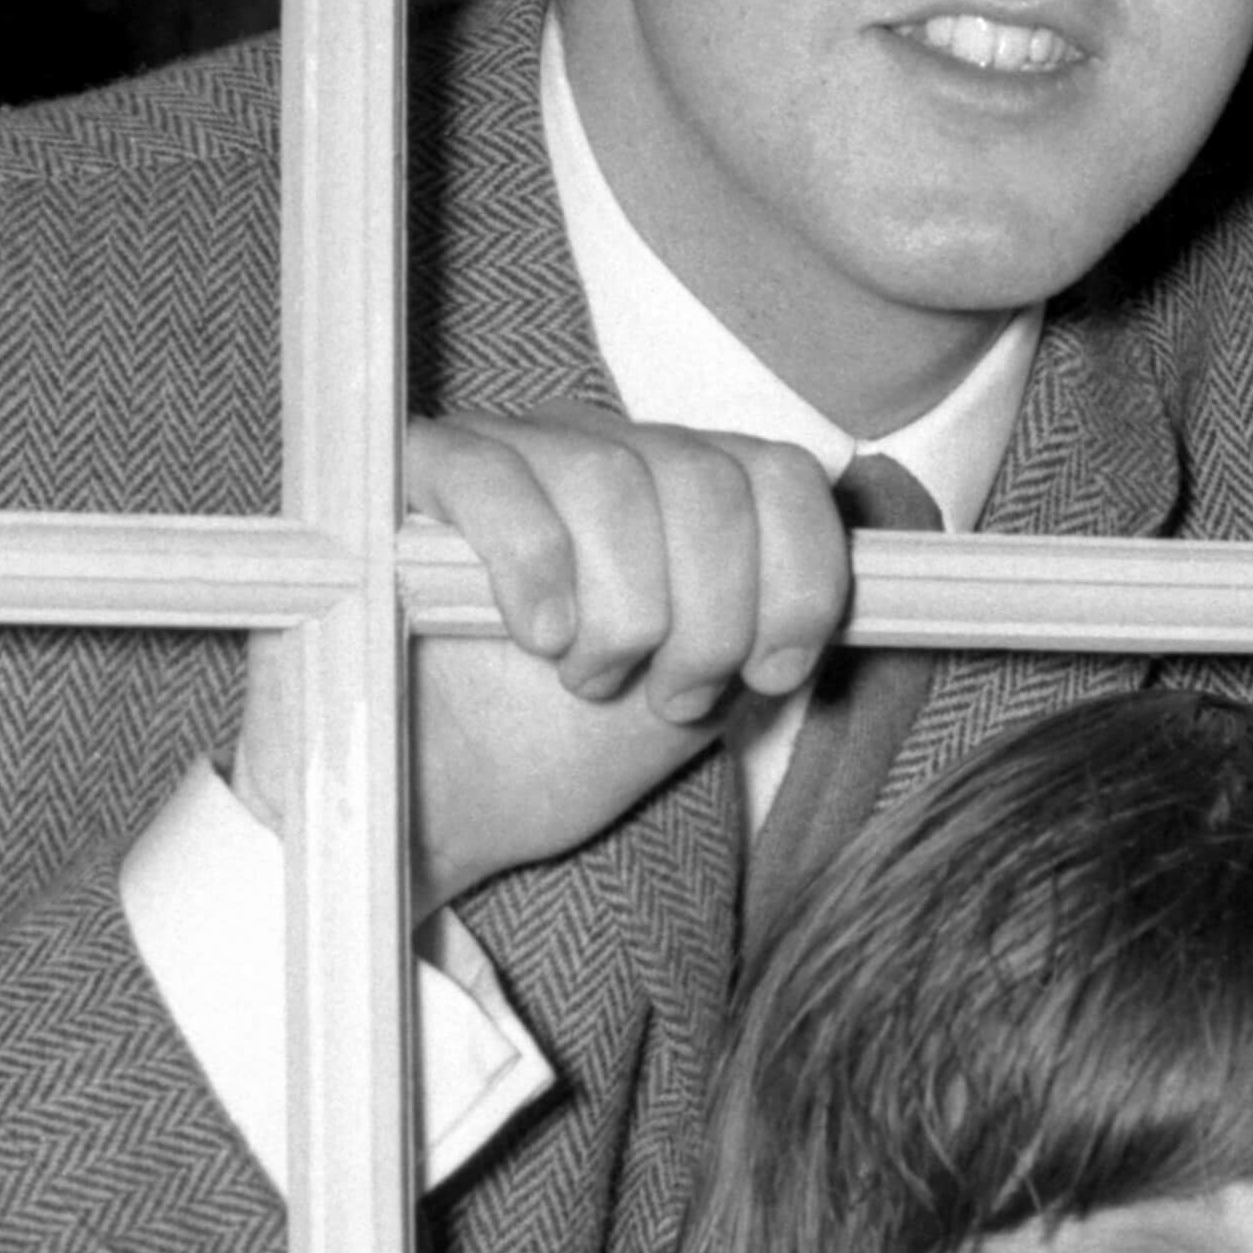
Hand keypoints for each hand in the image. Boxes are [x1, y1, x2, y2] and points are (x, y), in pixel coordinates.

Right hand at [242, 407, 849, 916]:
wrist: (435, 804)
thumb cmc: (557, 745)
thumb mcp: (692, 696)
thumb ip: (761, 635)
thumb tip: (831, 602)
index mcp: (686, 491)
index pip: (785, 474)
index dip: (799, 578)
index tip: (772, 674)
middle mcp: (608, 448)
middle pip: (709, 480)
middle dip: (712, 614)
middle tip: (670, 693)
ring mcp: (513, 450)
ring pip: (612, 477)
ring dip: (626, 605)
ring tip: (593, 677)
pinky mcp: (420, 475)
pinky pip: (493, 478)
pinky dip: (534, 563)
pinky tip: (540, 635)